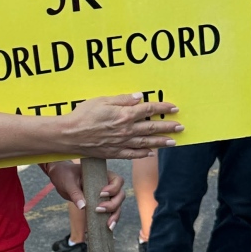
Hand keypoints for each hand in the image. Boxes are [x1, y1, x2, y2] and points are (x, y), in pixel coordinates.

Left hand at [45, 162, 124, 229]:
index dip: (113, 188)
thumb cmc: (65, 175)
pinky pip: (109, 212)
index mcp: (102, 174)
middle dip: (113, 204)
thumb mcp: (68, 182)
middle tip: (99, 209)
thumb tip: (83, 206)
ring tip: (108, 225)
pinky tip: (108, 227)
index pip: (117, 180)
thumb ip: (75, 193)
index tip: (101, 194)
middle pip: (120, 195)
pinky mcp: (100, 204)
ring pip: (117, 205)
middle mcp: (106, 184)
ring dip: (114, 215)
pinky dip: (110, 219)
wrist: (60, 178)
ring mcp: (104, 195)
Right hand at [64, 92, 181, 158]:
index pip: (149, 110)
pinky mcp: (114, 152)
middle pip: (152, 128)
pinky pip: (133, 154)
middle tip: (180, 127)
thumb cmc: (83, 114)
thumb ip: (122, 99)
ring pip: (146, 143)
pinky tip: (151, 153)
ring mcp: (121, 143)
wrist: (70, 135)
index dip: (163, 108)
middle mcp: (126, 130)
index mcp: (124, 115)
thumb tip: (139, 97)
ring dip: (161, 142)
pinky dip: (143, 154)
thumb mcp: (102, 100)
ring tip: (173, 142)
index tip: (174, 108)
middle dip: (168, 127)